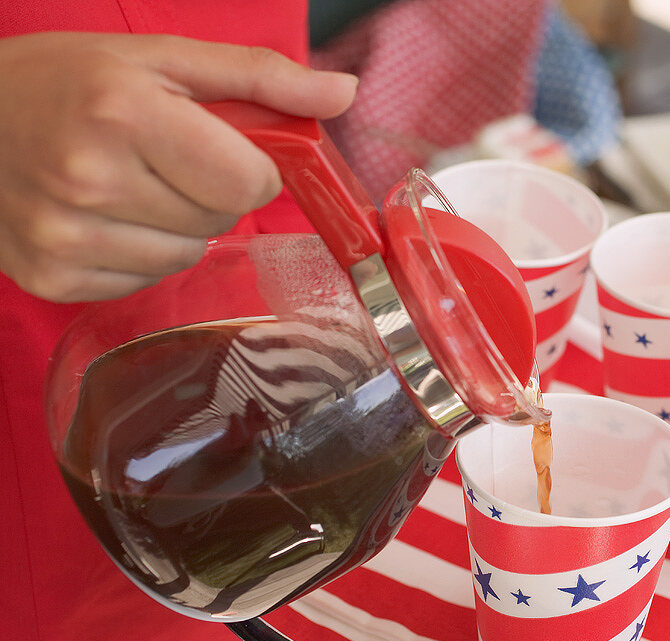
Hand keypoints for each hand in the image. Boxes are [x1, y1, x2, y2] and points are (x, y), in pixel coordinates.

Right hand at [0, 32, 357, 301]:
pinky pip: (144, 281)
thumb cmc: (62, 80)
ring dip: (176, 226)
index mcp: (124, 114)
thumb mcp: (161, 57)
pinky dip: (137, 254)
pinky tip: (102, 217)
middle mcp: (90, 180)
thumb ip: (260, 77)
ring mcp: (66, 237)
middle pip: (221, 222)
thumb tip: (344, 93)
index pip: (249, 182)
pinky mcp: (53, 278)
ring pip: (187, 257)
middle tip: (161, 159)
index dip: (247, 166)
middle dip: (210, 192)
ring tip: (127, 185)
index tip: (216, 146)